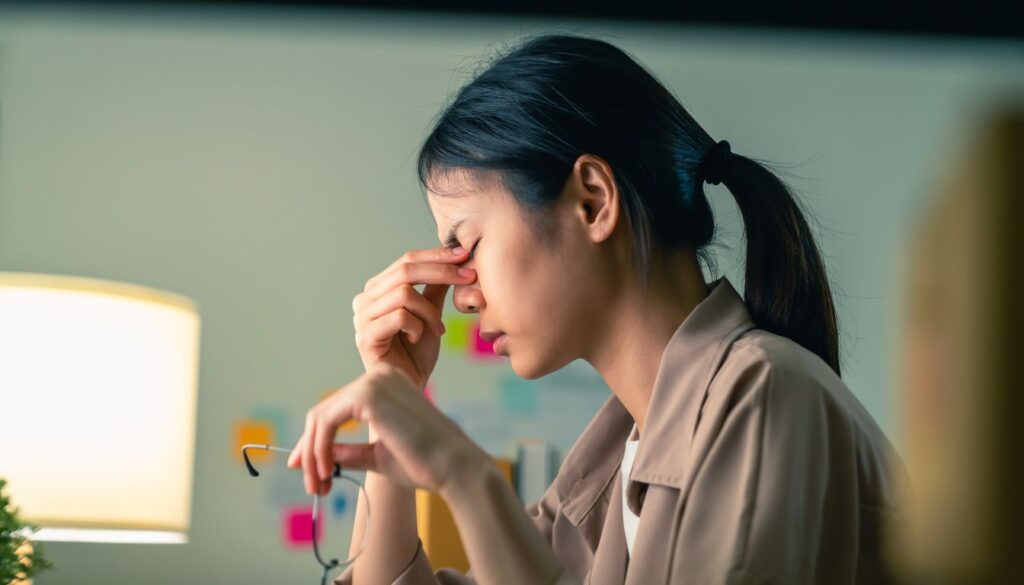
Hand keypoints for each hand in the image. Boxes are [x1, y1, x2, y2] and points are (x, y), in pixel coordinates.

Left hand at [286, 364, 487, 495]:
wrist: (453, 467)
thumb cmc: (424, 463)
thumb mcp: (377, 455)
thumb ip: (350, 451)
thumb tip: (320, 456)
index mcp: (386, 385)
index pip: (337, 409)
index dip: (314, 441)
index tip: (303, 469)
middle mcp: (379, 376)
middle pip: (324, 412)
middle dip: (310, 451)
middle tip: (311, 485)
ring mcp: (373, 381)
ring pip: (320, 418)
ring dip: (313, 455)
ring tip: (319, 485)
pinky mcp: (367, 394)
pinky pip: (326, 422)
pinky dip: (319, 449)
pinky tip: (327, 472)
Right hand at [351, 246, 475, 389]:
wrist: (410, 387)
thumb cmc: (417, 353)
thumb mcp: (430, 313)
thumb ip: (434, 287)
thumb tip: (453, 258)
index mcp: (377, 289)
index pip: (406, 260)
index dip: (436, 255)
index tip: (464, 254)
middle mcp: (364, 300)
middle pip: (404, 271)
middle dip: (441, 272)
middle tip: (468, 278)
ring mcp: (362, 318)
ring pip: (404, 294)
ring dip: (429, 311)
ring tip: (437, 328)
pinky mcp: (366, 337)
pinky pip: (400, 317)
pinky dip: (418, 326)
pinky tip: (418, 338)